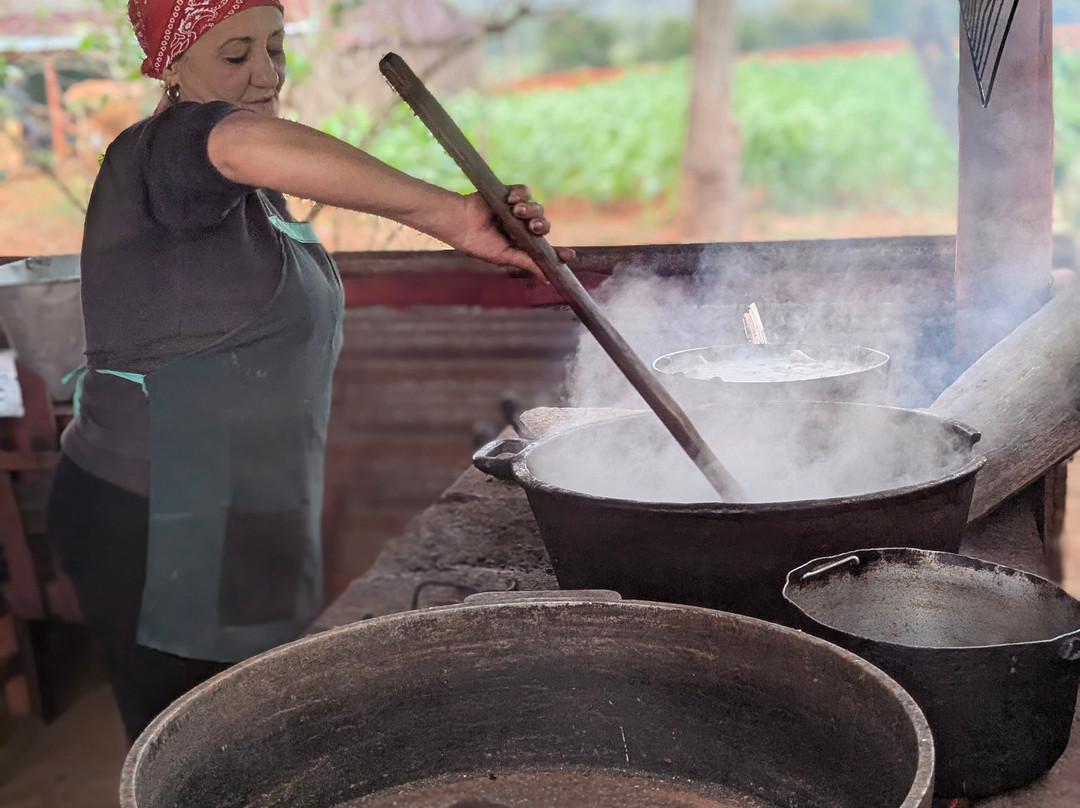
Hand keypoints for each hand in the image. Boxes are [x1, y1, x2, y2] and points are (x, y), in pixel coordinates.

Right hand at [452, 185, 575, 281]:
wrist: (460, 223)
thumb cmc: (480, 243)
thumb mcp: (506, 256)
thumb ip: (528, 263)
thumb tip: (547, 278)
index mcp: (523, 243)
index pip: (546, 247)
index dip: (559, 251)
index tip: (571, 255)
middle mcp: (522, 226)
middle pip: (544, 224)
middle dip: (541, 226)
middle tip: (532, 227)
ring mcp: (517, 210)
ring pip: (537, 208)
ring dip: (530, 210)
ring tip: (515, 211)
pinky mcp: (510, 194)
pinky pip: (525, 191)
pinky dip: (522, 194)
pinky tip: (511, 199)